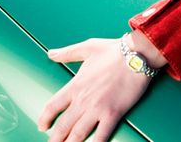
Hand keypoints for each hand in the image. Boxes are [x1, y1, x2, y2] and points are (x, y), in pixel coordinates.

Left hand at [38, 36, 152, 141]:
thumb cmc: (115, 50)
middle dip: (55, 138)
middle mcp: (83, 99)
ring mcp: (98, 108)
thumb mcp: (87, 47)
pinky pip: (101, 135)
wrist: (137, 54)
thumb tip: (51, 54)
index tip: (42, 126)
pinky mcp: (113, 113)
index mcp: (76, 85)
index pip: (52, 106)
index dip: (45, 119)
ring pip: (78, 134)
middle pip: (62, 126)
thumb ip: (67, 53)